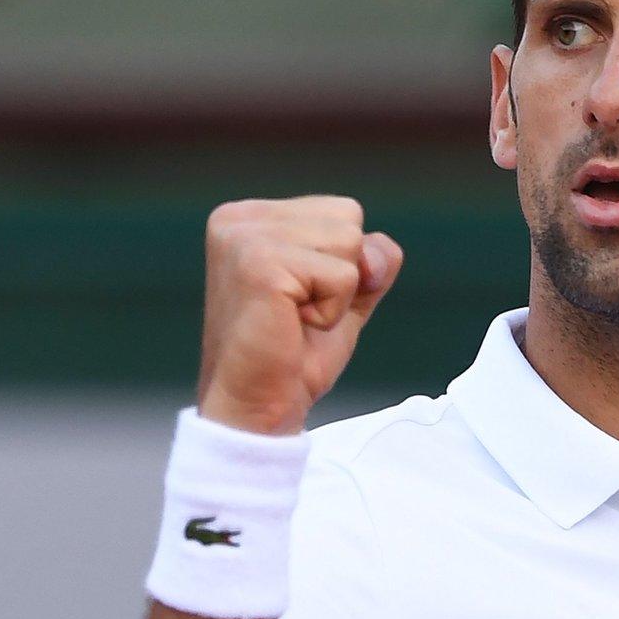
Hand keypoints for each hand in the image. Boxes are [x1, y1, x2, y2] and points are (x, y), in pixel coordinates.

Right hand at [196, 196, 403, 435]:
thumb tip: (378, 253)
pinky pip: (342, 276)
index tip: (300, 301)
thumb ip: (371, 260)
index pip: (343, 211)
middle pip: (348, 218)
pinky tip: (292, 327)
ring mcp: (245, 239)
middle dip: (342, 275)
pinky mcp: (259, 264)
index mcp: (250, 217)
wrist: (258, 408)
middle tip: (298, 314)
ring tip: (294, 319)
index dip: (344, 264)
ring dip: (336, 295)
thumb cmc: (292, 356)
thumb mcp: (344, 296)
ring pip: (349, 243)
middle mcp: (239, 219)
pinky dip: (331, 312)